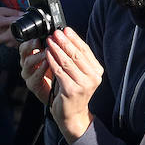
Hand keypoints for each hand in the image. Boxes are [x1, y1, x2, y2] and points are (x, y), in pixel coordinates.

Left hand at [27, 27, 102, 142]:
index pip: (85, 50)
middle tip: (55, 32)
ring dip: (57, 49)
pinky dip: (52, 61)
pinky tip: (47, 54)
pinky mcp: (71, 90)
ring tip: (49, 41)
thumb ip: (77, 59)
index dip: (74, 38)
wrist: (72, 114)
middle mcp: (93, 77)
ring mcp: (83, 84)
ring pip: (67, 62)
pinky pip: (59, 71)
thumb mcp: (80, 73)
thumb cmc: (74, 91)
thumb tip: (66, 38)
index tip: (66, 29)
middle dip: (64, 42)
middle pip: (76, 54)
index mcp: (97, 71)